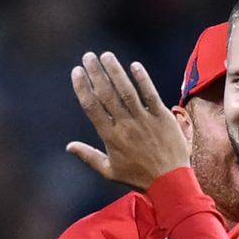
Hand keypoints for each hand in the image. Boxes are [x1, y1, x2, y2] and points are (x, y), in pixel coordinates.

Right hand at [68, 52, 189, 189]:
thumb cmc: (138, 177)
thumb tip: (68, 146)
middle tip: (88, 56)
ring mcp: (144, 120)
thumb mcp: (110, 171)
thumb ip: (88, 157)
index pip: (92, 107)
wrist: (170, 182)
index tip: (76, 71)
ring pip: (126, 91)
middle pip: (106, 94)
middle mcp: (125, 126)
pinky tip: (134, 65)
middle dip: (96, 73)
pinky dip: (142, 79)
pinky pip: (150, 94)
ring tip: (106, 56)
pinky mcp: (162, 117)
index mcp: (110, 137)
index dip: (83, 87)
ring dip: (115, 71)